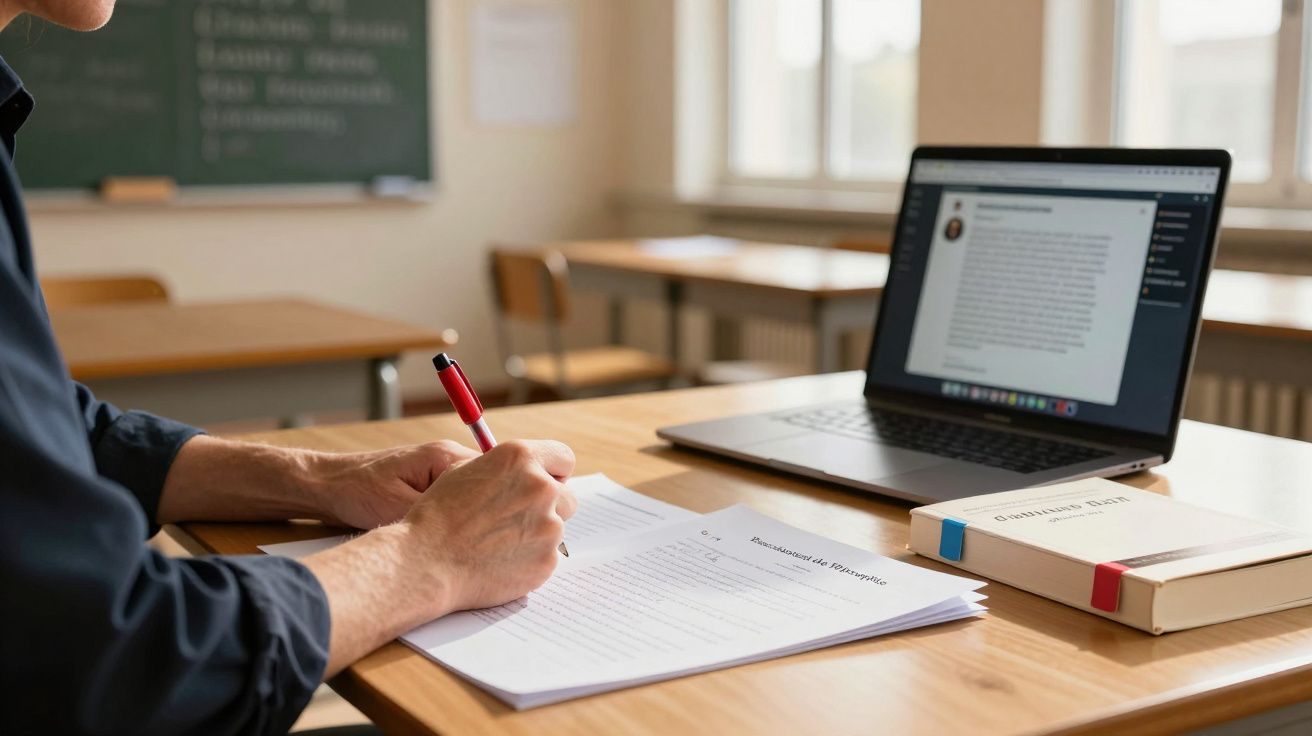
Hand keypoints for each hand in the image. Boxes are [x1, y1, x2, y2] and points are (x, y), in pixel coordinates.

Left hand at [309, 441, 479, 528]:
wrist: (327, 488)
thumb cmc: (357, 491)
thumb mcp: (399, 508)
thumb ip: (440, 514)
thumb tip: (470, 529)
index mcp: (445, 456)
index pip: (494, 476)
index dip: (499, 505)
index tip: (496, 532)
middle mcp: (448, 459)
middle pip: (489, 487)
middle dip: (488, 516)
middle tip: (483, 544)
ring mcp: (441, 472)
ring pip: (474, 498)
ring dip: (471, 520)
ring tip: (465, 544)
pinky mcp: (432, 486)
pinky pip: (458, 503)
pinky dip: (457, 522)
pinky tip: (450, 541)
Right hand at [399, 439, 577, 612]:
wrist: (426, 561)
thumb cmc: (438, 514)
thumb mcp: (466, 470)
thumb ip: (506, 469)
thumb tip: (529, 473)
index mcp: (521, 458)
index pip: (563, 457)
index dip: (553, 471)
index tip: (544, 482)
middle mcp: (541, 488)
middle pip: (567, 496)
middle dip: (550, 506)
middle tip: (520, 518)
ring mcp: (548, 527)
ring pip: (555, 530)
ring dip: (535, 534)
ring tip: (498, 544)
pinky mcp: (547, 561)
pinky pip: (546, 557)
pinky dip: (528, 560)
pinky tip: (498, 562)